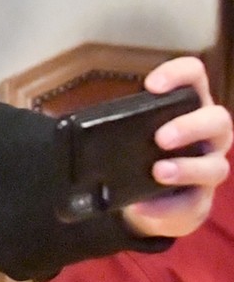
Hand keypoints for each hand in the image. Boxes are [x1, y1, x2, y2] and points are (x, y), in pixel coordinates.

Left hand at [120, 57, 231, 238]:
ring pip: (216, 166)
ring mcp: (208, 168)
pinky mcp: (200, 200)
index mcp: (188, 108)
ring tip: (158, 172)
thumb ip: (114, 122)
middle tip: (160, 137)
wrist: (148, 200)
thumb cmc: (140, 152)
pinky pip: (192, 204)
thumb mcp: (128, 132)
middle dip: (190, 126)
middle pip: (218, 121)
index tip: (151, 85)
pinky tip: (143, 206)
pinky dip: (166, 206)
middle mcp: (207, 136)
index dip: (179, 74)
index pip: (195, 77)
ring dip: (187, 168)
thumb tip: (63, 121)